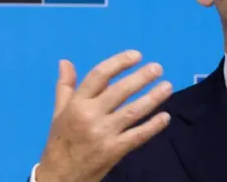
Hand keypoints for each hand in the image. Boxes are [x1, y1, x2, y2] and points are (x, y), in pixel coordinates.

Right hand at [36, 51, 172, 181]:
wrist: (60, 177)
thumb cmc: (62, 141)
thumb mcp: (59, 112)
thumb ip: (65, 86)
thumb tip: (65, 61)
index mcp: (77, 104)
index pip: (99, 76)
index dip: (119, 63)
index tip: (137, 55)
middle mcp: (90, 115)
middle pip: (120, 91)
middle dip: (141, 78)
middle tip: (158, 68)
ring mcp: (104, 134)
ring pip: (133, 111)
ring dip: (153, 98)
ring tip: (167, 87)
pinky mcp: (115, 150)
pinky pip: (138, 135)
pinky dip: (153, 126)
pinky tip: (165, 117)